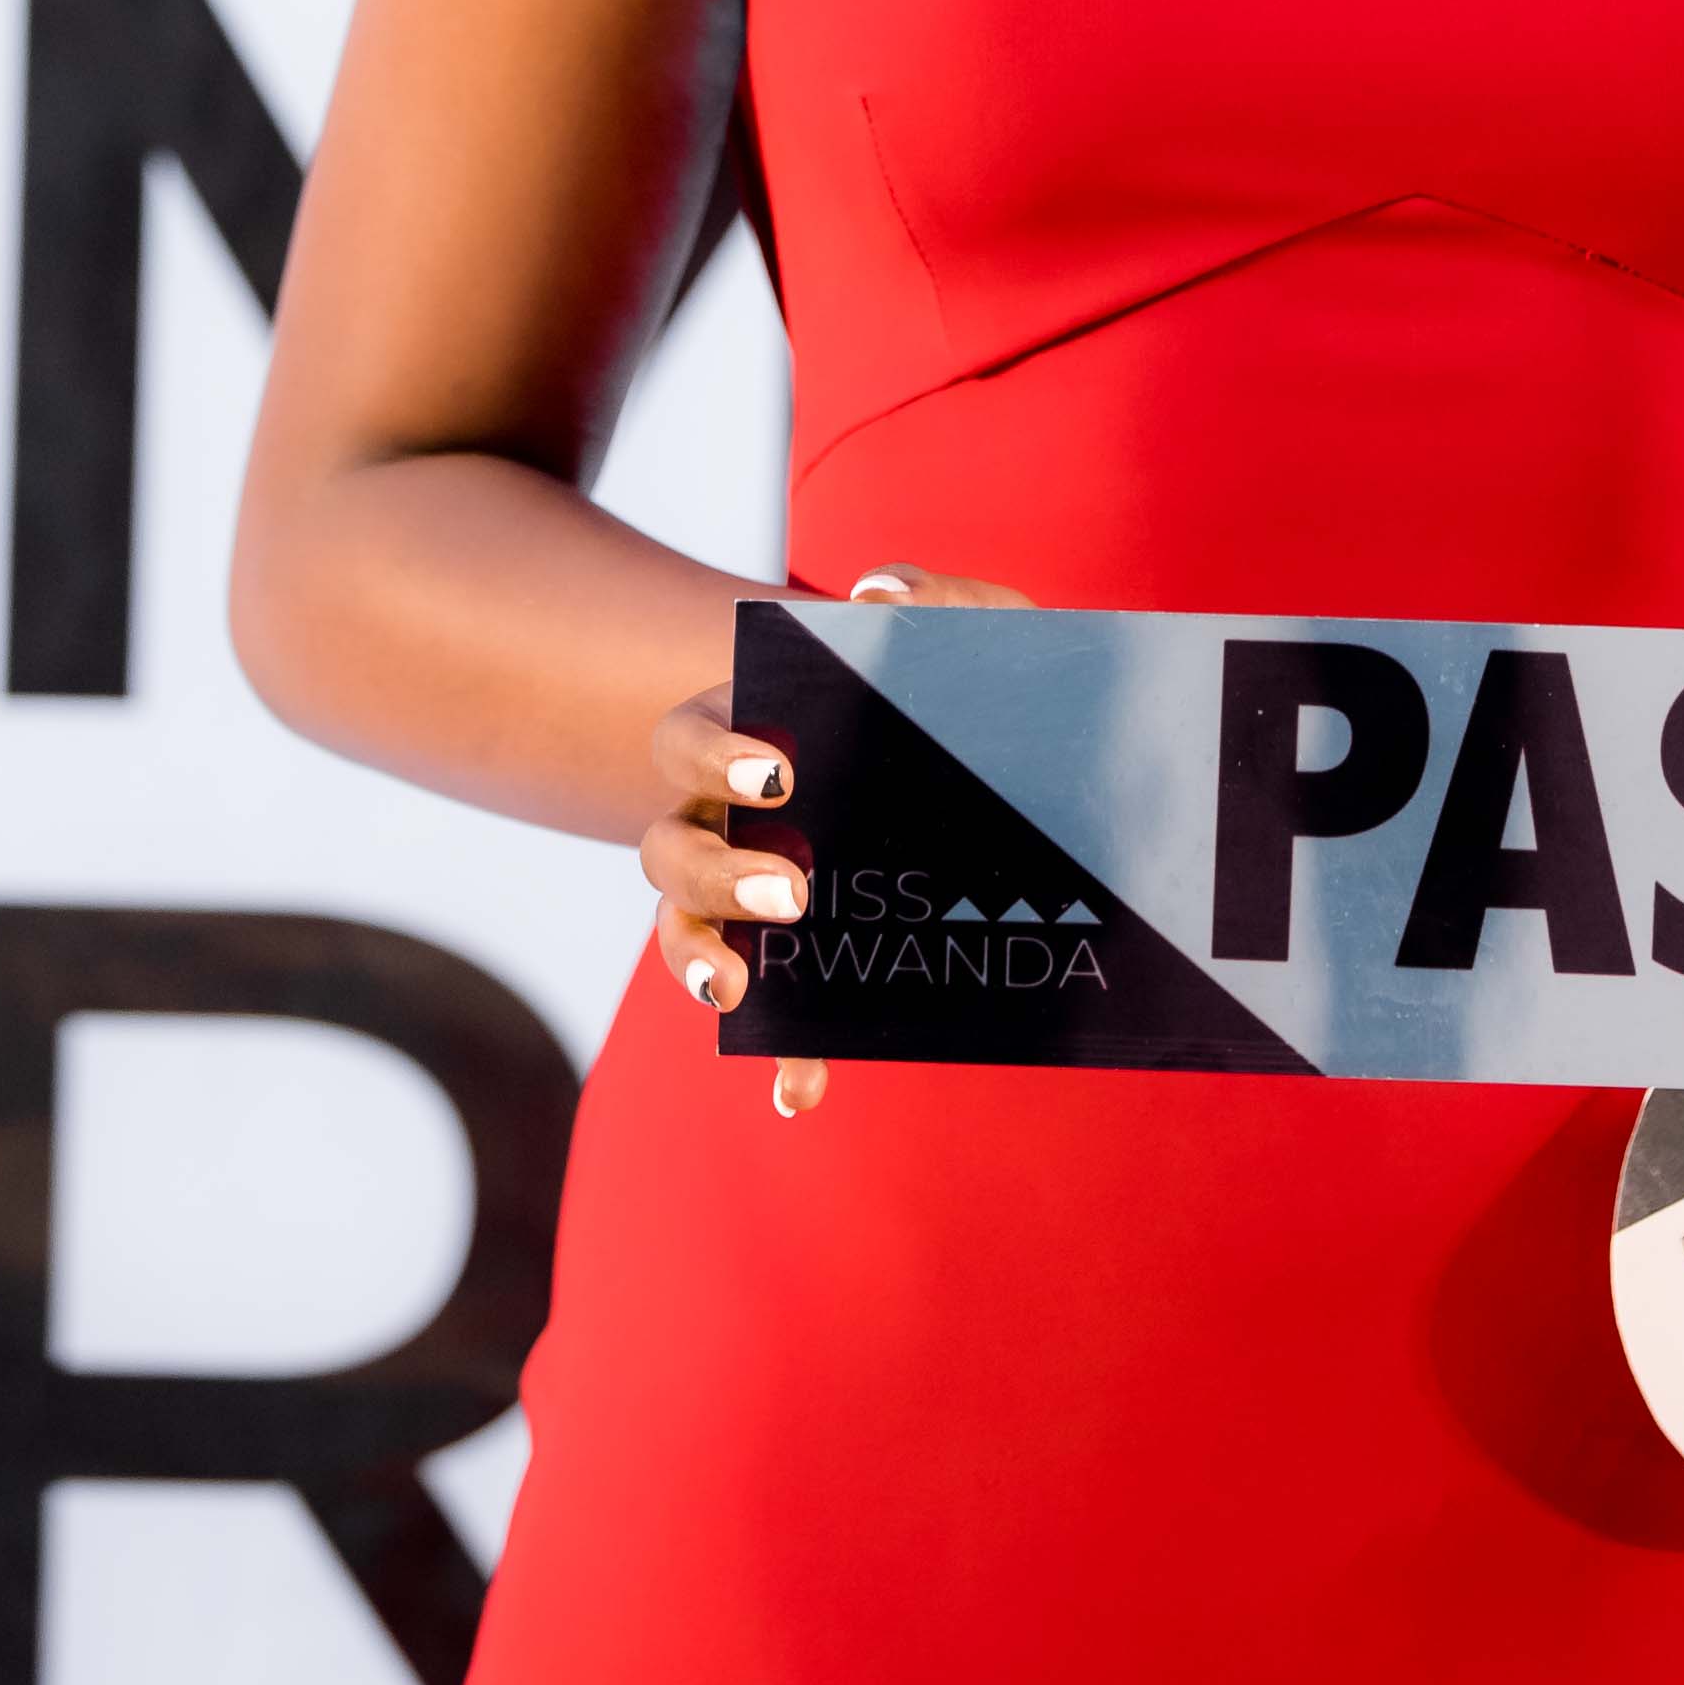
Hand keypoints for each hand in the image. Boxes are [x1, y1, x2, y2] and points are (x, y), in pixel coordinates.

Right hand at [641, 556, 1031, 1118]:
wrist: (1015, 749)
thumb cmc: (964, 688)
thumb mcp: (974, 637)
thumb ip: (938, 598)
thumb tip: (877, 593)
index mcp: (751, 735)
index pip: (688, 742)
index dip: (715, 760)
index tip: (780, 776)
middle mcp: (732, 818)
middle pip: (668, 850)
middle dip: (716, 875)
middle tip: (794, 894)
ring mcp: (757, 888)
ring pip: (685, 928)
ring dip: (700, 961)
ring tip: (738, 992)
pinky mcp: (806, 951)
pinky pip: (774, 1014)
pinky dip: (782, 1054)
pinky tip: (801, 1092)